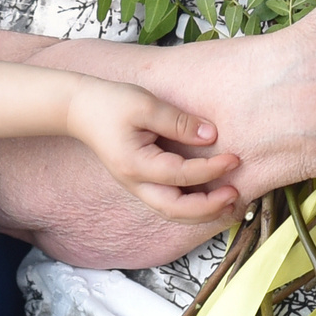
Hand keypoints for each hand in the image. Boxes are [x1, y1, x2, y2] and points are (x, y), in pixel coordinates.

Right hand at [63, 78, 243, 221]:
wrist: (80, 109)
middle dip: (209, 207)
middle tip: (235, 194)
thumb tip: (211, 136)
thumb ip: (179, 122)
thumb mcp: (146, 104)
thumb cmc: (111, 103)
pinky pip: (167, 202)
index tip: (234, 159)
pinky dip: (189, 206)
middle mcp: (135, 183)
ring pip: (171, 212)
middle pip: (175, 210)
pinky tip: (208, 196)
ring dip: (201, 212)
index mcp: (136, 165)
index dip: (210, 170)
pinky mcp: (140, 181)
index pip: (181, 176)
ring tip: (228, 202)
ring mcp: (136, 186)